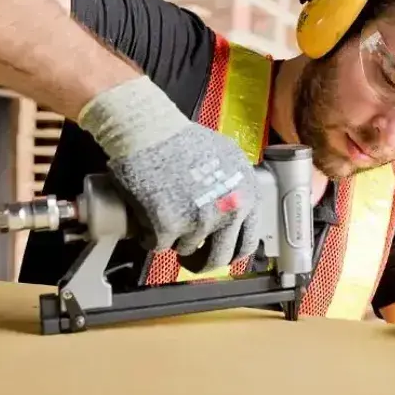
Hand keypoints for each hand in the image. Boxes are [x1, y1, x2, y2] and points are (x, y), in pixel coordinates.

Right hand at [78, 76, 259, 270]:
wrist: (150, 131)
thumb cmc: (184, 138)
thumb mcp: (229, 159)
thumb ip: (236, 189)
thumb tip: (236, 213)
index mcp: (247, 195)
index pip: (247, 242)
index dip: (229, 252)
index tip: (218, 253)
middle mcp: (229, 211)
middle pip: (218, 257)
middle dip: (202, 262)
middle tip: (190, 259)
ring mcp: (200, 221)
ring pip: (186, 248)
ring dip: (174, 239)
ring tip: (163, 217)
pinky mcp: (168, 226)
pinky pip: (158, 244)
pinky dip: (150, 236)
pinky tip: (146, 220)